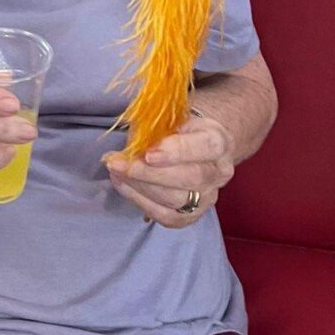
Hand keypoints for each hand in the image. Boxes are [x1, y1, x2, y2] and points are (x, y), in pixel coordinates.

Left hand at [103, 108, 236, 228]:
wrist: (193, 147)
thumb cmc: (178, 129)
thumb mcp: (171, 118)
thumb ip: (157, 128)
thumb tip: (132, 143)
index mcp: (219, 141)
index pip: (206, 147)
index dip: (177, 151)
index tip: (149, 154)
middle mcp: (218, 172)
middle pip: (189, 177)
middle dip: (149, 173)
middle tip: (118, 164)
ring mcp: (207, 197)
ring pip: (175, 199)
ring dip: (139, 186)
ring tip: (115, 170)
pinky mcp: (191, 215)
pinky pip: (165, 215)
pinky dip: (139, 200)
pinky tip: (122, 184)